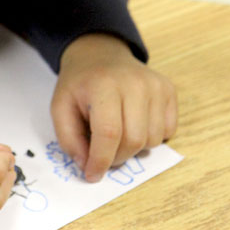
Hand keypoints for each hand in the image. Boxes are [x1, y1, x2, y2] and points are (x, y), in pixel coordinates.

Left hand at [51, 33, 177, 181]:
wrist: (100, 54)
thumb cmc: (79, 85)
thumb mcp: (60, 107)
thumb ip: (69, 139)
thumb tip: (87, 166)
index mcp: (103, 85)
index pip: (109, 133)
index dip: (101, 160)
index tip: (92, 175)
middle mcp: (135, 83)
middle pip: (134, 140)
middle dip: (116, 157)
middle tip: (103, 154)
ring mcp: (156, 85)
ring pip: (153, 140)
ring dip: (133, 148)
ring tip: (117, 133)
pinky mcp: (169, 90)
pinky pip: (167, 131)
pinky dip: (150, 138)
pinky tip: (133, 123)